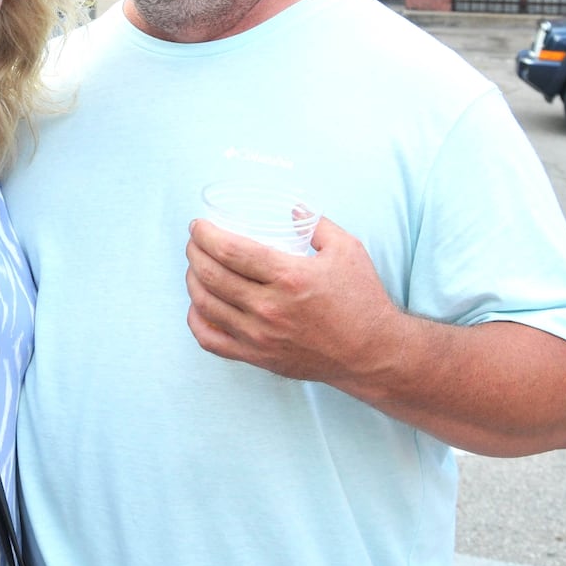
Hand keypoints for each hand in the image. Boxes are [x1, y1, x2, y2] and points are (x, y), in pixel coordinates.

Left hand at [184, 215, 398, 383]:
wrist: (373, 354)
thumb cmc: (362, 300)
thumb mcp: (347, 250)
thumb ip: (317, 224)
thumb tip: (292, 208)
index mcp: (289, 277)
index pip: (230, 251)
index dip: (205, 235)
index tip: (197, 225)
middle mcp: (269, 307)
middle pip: (211, 275)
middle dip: (194, 252)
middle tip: (194, 241)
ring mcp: (260, 336)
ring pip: (206, 305)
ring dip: (192, 281)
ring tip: (195, 267)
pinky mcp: (258, 357)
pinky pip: (211, 341)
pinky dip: (196, 321)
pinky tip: (198, 306)